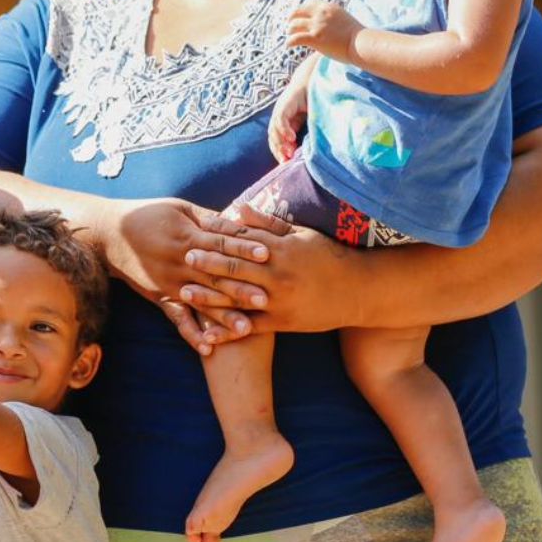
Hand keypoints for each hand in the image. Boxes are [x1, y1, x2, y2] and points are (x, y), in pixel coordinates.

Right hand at [86, 197, 269, 355]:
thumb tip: (240, 220)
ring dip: (223, 316)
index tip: (266, 254)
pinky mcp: (160, 297)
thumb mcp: (178, 208)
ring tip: (246, 329)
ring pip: (201, 302)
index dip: (243, 248)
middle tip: (266, 299)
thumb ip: (208, 218)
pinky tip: (208, 348)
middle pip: (215, 276)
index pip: (220, 243)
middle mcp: (179, 262)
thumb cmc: (147, 215)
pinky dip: (191, 334)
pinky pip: (177, 319)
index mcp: (186, 235)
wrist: (108, 235)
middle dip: (240, 288)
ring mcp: (169, 283)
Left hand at [188, 201, 363, 333]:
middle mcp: (277, 275)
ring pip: (237, 298)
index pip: (243, 239)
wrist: (358, 291)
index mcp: (280, 249)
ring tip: (183, 291)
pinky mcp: (281, 322)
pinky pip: (249, 327)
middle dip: (207, 262)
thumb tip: (237, 207)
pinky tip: (207, 334)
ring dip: (209, 296)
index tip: (197, 228)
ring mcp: (278, 300)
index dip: (219, 234)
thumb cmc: (328, 257)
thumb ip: (266, 223)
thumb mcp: (300, 234)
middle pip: (236, 267)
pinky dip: (227, 331)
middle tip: (184, 256)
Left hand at [268, 84, 307, 163]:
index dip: (281, 153)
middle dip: (279, 151)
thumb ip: (306, 132)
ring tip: (289, 152)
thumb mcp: (310, 120)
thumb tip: (310, 151)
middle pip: (274, 138)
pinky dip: (284, 129)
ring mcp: (280, 111)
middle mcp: (279, 118)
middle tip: (285, 162)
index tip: (286, 164)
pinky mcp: (284, 105)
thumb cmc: (313, 100)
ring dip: (281, 143)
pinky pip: (281, 119)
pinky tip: (292, 138)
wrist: (313, 80)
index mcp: (285, 123)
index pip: (278, 141)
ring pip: (274, 130)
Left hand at [287, 0, 360, 60]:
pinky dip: (289, 42)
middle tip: (289, 27)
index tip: (296, 16)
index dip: (299, 11)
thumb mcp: (342, 18)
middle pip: (297, 12)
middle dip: (291, 19)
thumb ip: (331, 17)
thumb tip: (324, 23)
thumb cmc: (356, 35)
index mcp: (328, 7)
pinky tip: (288, 45)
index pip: (307, 4)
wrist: (361, 43)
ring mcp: (317, 25)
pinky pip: (295, 38)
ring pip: (293, 25)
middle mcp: (320, 13)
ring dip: (289, 31)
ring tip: (290, 36)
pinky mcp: (315, 38)